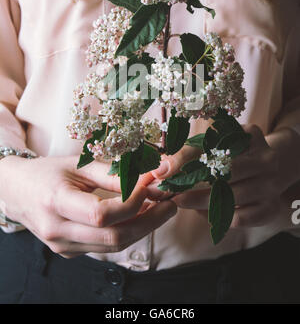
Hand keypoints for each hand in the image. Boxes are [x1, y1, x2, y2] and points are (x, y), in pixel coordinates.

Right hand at [0, 155, 176, 257]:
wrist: (17, 192)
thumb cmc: (48, 172)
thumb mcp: (78, 165)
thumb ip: (112, 174)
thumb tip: (148, 179)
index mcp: (56, 202)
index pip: (101, 214)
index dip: (131, 202)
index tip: (151, 186)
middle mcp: (57, 230)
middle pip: (112, 237)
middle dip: (149, 222)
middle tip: (170, 204)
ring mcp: (62, 246)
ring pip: (112, 246)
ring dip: (142, 229)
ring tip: (160, 210)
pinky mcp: (68, 252)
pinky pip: (104, 248)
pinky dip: (126, 233)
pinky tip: (139, 218)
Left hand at [150, 124, 299, 228]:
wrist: (270, 167)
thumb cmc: (233, 153)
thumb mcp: (214, 144)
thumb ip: (188, 153)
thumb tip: (161, 170)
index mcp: (250, 135)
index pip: (215, 146)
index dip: (186, 159)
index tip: (164, 172)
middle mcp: (266, 158)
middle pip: (226, 172)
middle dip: (192, 184)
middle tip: (168, 192)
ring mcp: (271, 184)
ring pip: (231, 197)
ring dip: (201, 202)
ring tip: (180, 202)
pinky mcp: (270, 207)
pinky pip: (241, 218)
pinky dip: (219, 217)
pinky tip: (203, 212)